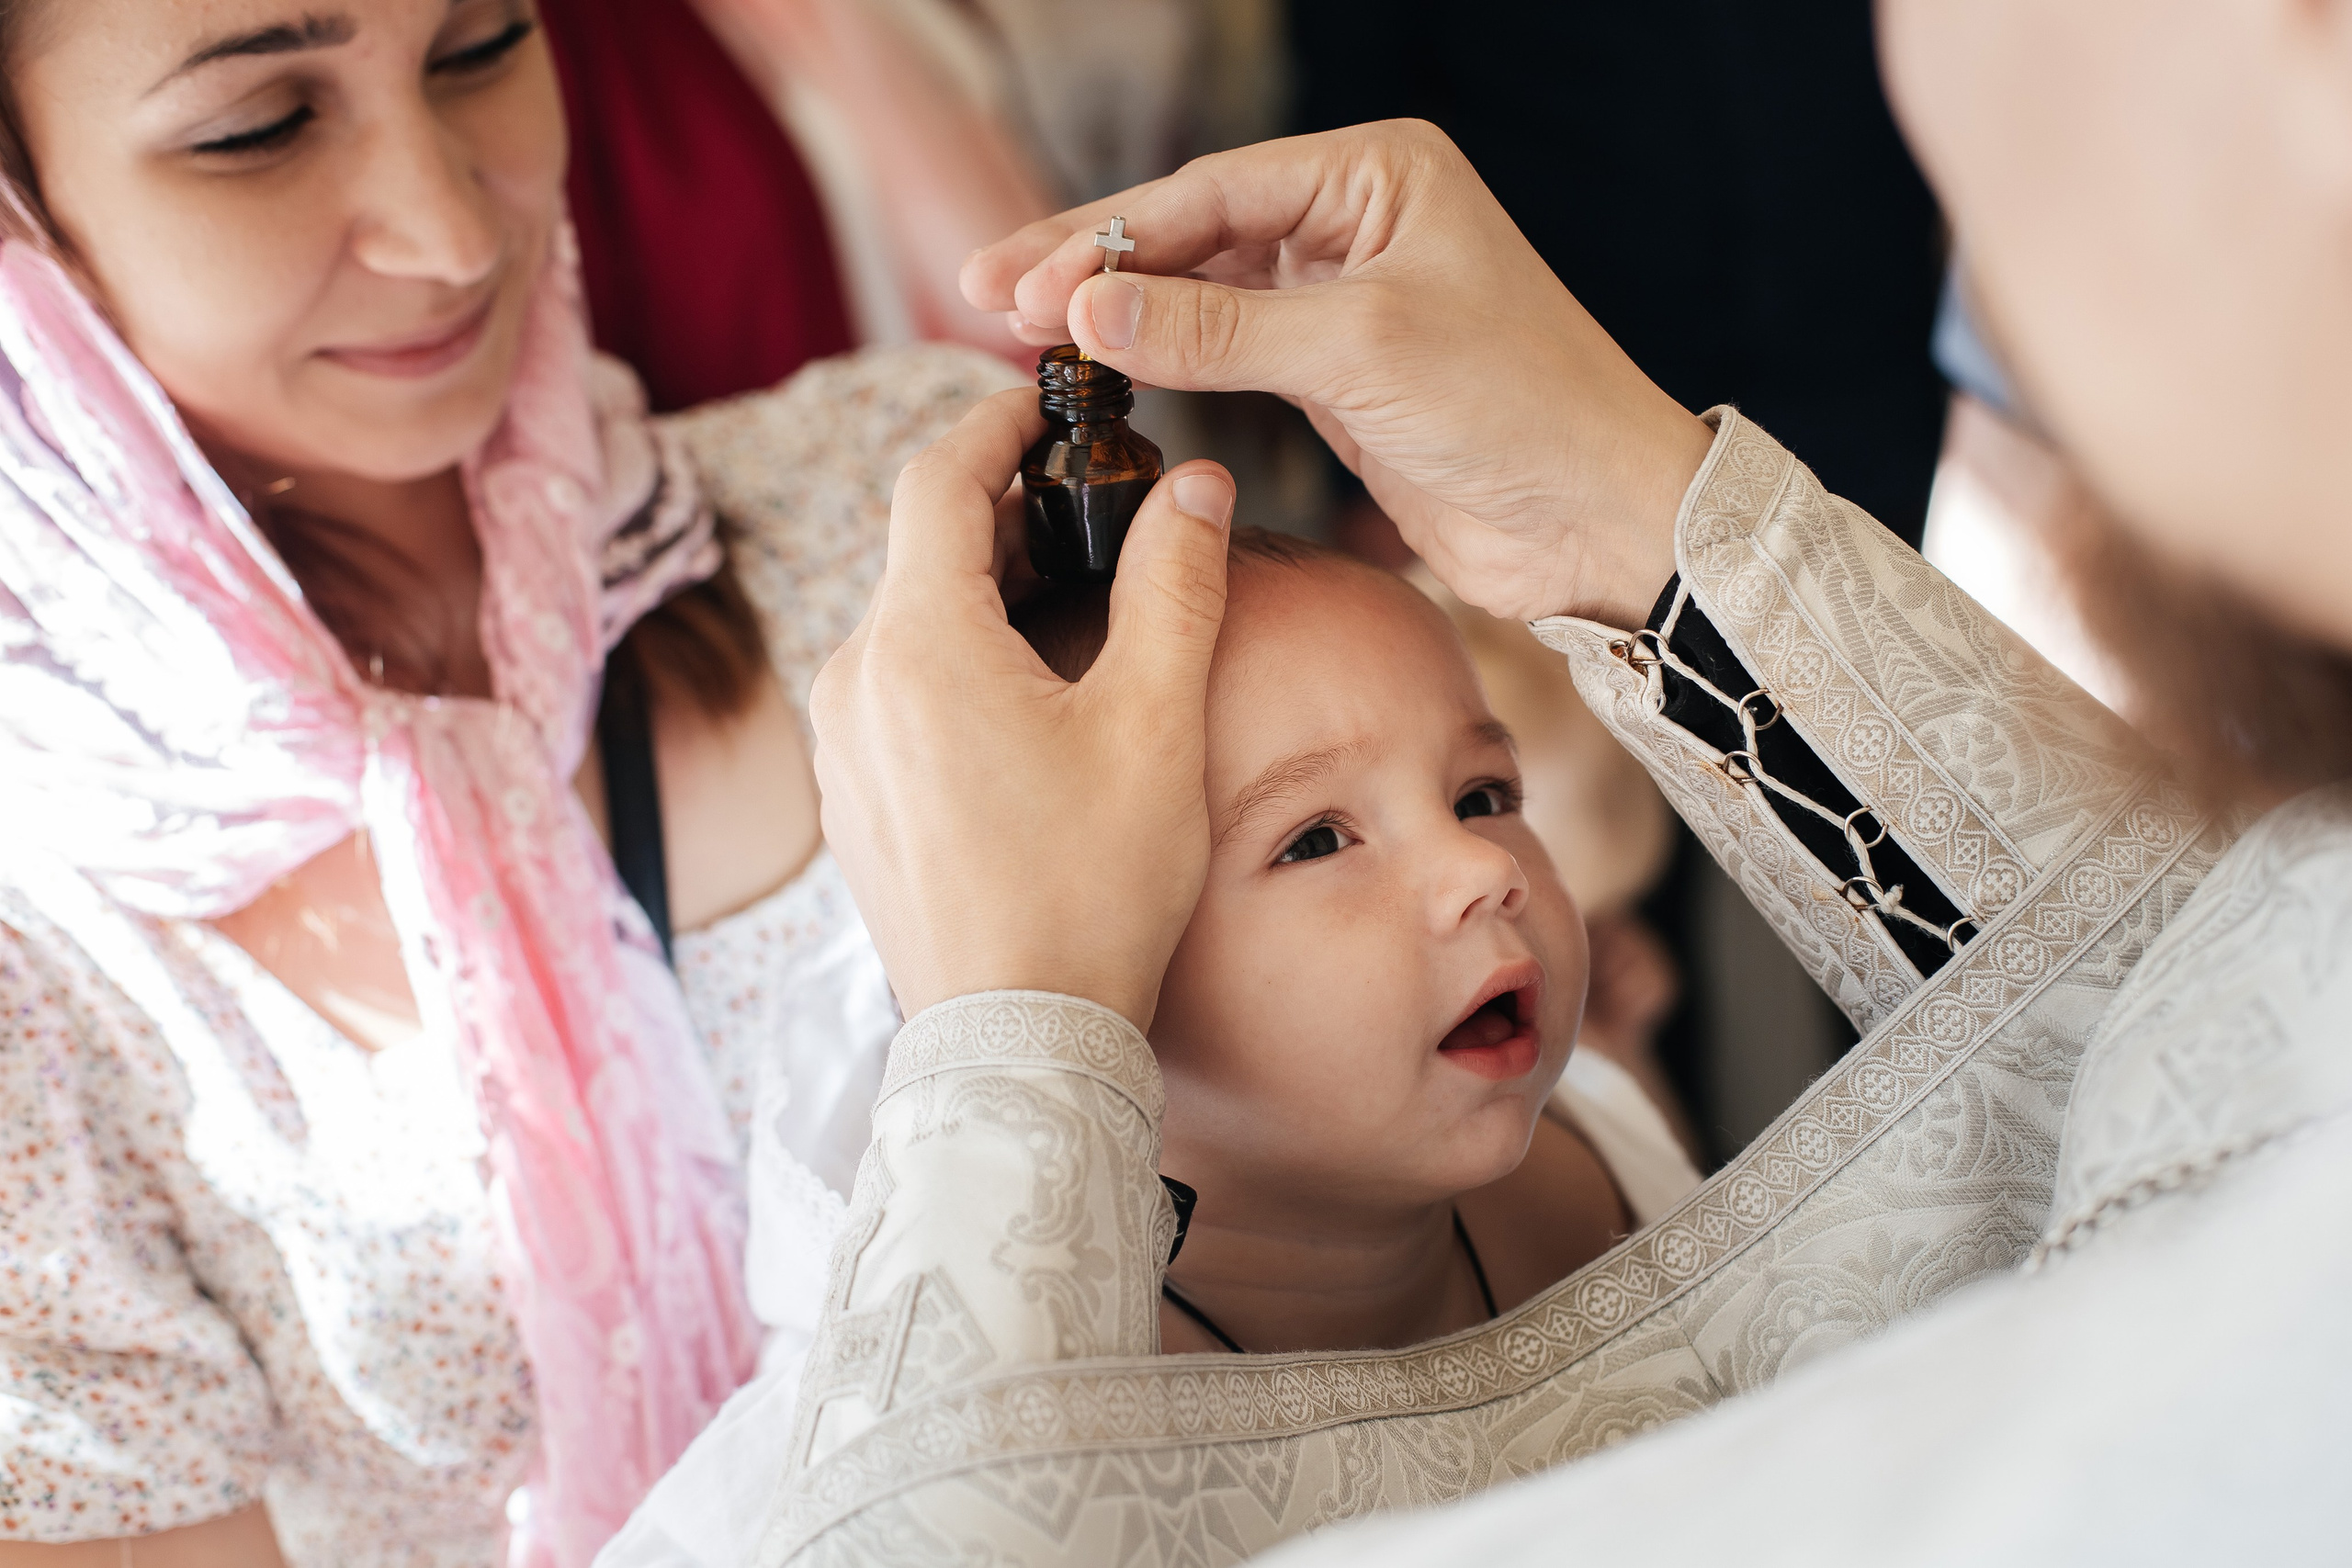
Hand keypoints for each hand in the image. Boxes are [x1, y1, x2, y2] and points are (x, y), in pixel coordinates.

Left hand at [808, 389, 1236, 1027]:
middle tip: (1090, 503)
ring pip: (906, 624)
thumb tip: (1197, 487)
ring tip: (1071, 598)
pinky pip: (895, 693)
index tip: (1048, 406)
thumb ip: (1175, 585)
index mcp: (916, 644)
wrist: (1020, 1042)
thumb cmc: (1090, 889)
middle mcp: (853, 683)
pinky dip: (954, 662)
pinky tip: (1027, 696)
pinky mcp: (852, 802)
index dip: (994, 424)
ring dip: (980, 592)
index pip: (935, 479)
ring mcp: (843, 750)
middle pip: (918, 551)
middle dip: (1003, 513)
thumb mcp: (1154, 722)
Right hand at [962, 121, 1714, 627]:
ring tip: (1021, 335)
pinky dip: (1162, 362)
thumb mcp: (1359, 351)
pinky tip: (1102, 369)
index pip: (1208, 192)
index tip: (1014, 280)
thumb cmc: (1519, 405)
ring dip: (1116, 315)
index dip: (1103, 238)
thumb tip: (1086, 308)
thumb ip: (1217, 328)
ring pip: (1200, 292)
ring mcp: (1342, 298)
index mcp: (1378, 175)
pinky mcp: (1336, 374)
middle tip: (982, 293)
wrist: (1598, 516)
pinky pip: (1226, 351)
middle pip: (1191, 233)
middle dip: (1088, 265)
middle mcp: (1356, 222)